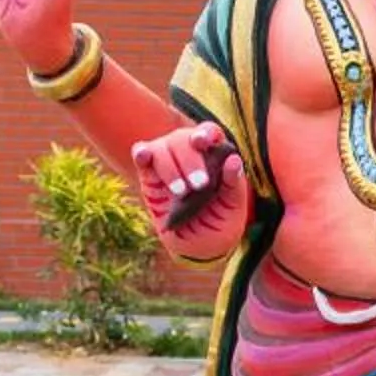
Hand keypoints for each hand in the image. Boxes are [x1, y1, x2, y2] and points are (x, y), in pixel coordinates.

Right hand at [129, 120, 248, 255]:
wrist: (198, 244)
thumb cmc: (220, 219)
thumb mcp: (233, 206)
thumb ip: (234, 183)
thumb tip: (234, 159)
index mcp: (214, 152)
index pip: (209, 131)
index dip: (205, 132)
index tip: (203, 142)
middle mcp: (189, 150)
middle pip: (184, 138)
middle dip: (191, 161)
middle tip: (199, 185)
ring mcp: (168, 160)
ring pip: (163, 147)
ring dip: (171, 169)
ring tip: (181, 192)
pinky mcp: (149, 175)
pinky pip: (141, 155)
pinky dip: (141, 153)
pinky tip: (143, 157)